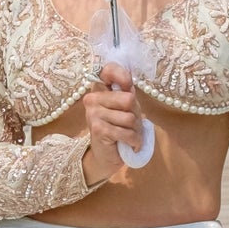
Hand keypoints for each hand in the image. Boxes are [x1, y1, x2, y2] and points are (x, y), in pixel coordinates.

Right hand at [81, 66, 143, 184]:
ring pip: (130, 117)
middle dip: (136, 114)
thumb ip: (128, 96)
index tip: (128, 86)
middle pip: (128, 99)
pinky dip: (134, 141)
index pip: (109, 70)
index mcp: (100, 90)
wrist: (106, 157)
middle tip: (132, 124)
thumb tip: (129, 88)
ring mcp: (93, 113)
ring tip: (130, 135)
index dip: (122, 75)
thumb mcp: (126, 110)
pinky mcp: (98, 128)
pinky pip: (127, 132)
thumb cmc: (119, 130)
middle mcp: (93, 98)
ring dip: (136, 130)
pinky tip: (130, 144)